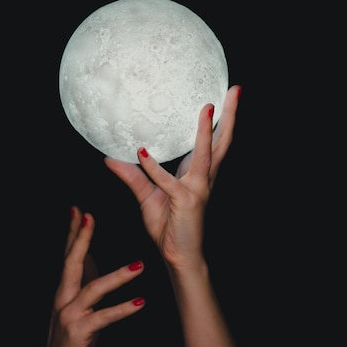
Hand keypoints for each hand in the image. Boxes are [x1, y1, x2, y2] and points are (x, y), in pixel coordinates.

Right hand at [38, 207, 144, 346]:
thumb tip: (90, 254)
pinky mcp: (79, 332)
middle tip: (89, 217)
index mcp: (65, 288)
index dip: (73, 232)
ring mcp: (70, 314)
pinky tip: (140, 302)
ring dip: (118, 276)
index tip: (78, 210)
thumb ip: (83, 279)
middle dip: (81, 239)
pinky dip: (123, 309)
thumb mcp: (78, 302)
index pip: (68, 255)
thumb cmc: (72, 335)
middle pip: (71, 262)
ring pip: (94, 289)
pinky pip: (104, 317)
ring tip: (140, 265)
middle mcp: (63, 297)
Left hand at [104, 85, 240, 269]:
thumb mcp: (147, 194)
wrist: (179, 257)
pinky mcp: (185, 202)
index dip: (221, 119)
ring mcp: (197, 189)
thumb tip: (110, 157)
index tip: (225, 95)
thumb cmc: (169, 227)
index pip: (213, 141)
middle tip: (236, 89)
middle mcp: (203, 177)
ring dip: (207, 131)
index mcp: (198, 173)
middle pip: (221, 140)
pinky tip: (142, 153)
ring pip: (205, 154)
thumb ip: (132, 175)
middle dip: (230, 115)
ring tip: (209, 108)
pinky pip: (167, 183)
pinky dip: (153, 168)